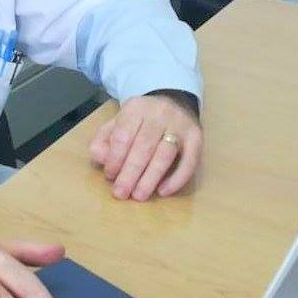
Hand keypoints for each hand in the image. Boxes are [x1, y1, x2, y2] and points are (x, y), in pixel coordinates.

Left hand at [88, 92, 202, 200]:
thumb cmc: (140, 120)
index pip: (123, 135)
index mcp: (136, 108)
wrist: (174, 102)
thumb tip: (101, 159)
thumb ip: (104, 139)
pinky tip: (163, 191)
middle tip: (121, 193)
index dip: (115, 158)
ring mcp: (180, 125)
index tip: (110, 176)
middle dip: (130, 173)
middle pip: (144, 146)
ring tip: (139, 196)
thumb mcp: (117, 122)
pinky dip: (177, 179)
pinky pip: (190, 161)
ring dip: (151, 178)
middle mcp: (160, 114)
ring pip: (165, 154)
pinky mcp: (197, 137)